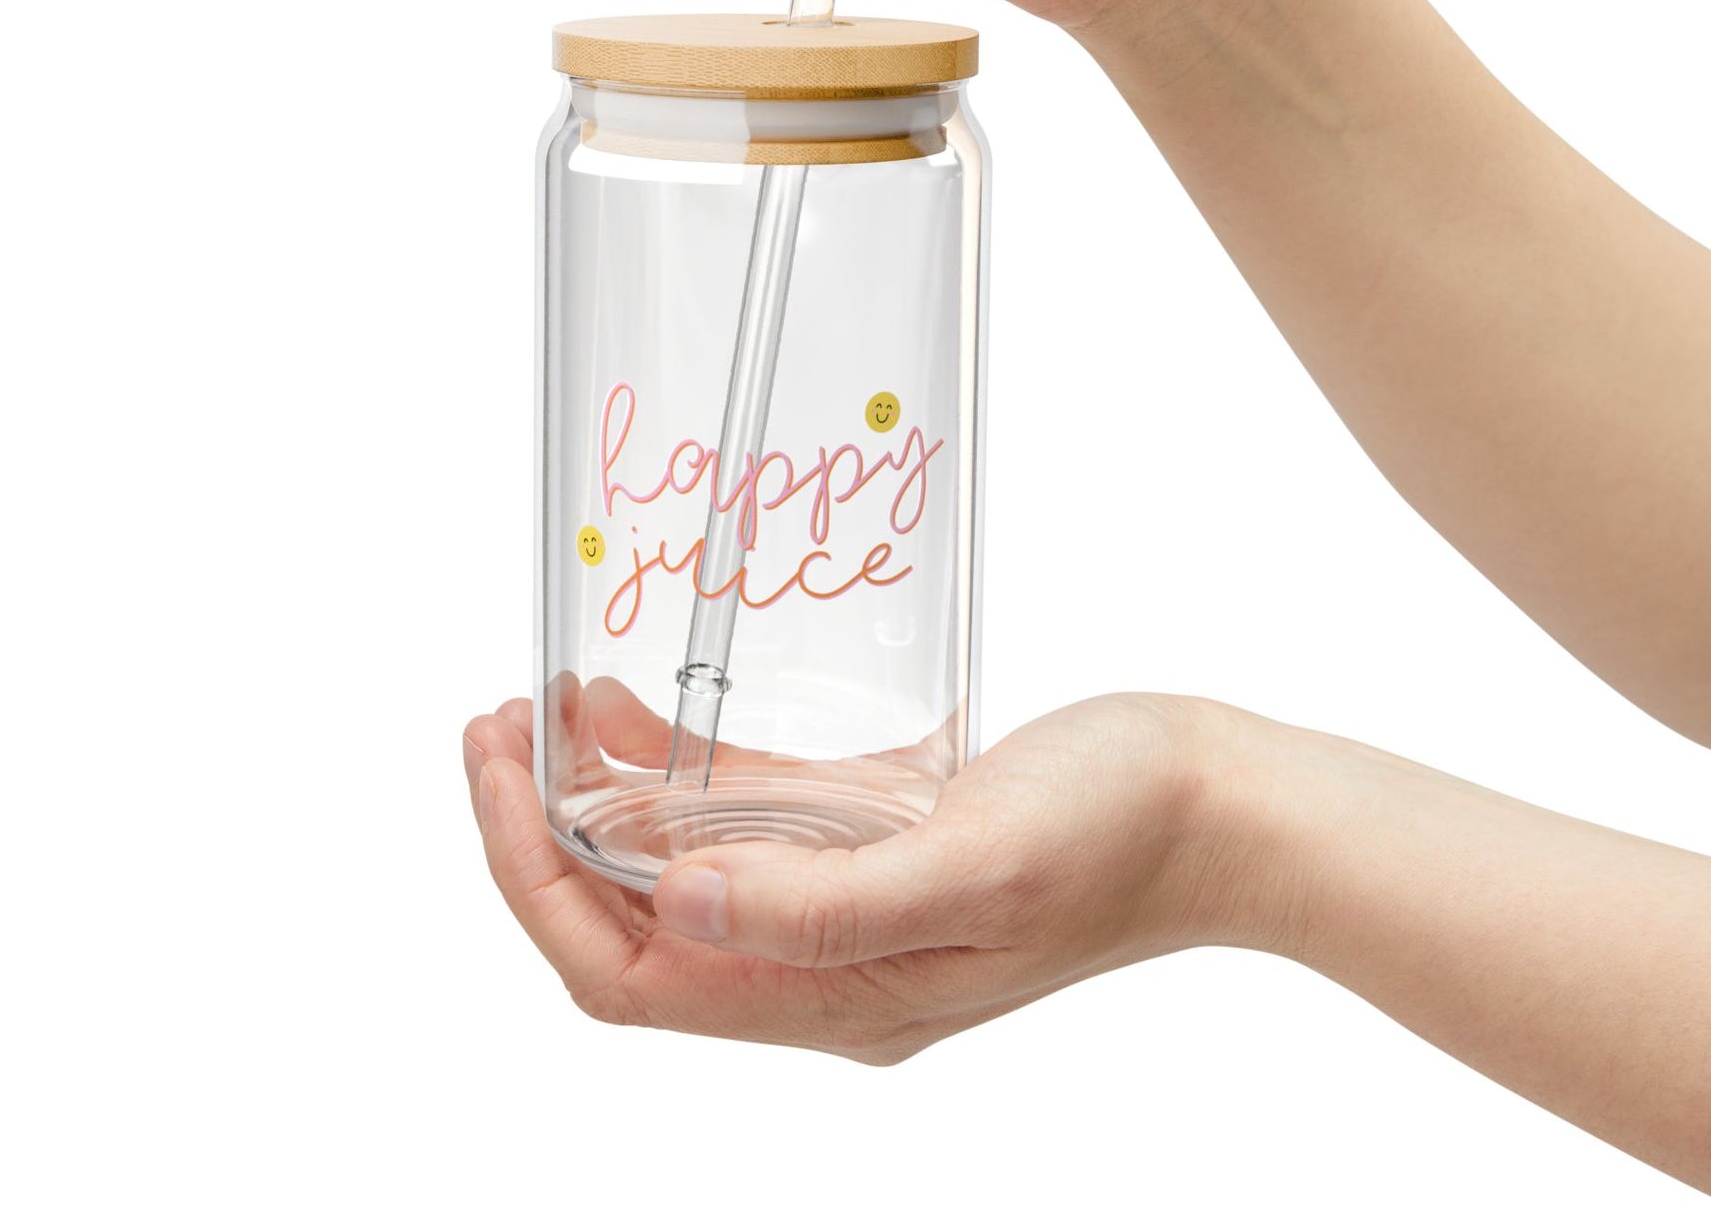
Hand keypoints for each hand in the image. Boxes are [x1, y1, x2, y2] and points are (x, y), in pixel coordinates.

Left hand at [463, 692, 1253, 1062]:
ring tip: (536, 710)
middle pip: (628, 926)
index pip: (626, 974)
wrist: (1218, 803)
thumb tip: (669, 905)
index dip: (535, 883)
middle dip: (538, 836)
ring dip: (593, 801)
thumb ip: (821, 905)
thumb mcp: (971, 867)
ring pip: (672, 873)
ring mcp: (843, 903)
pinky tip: (632, 711)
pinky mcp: (871, 841)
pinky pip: (739, 823)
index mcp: (831, 999)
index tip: (495, 773)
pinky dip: (670, 774)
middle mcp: (820, 965)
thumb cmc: (1116, 834)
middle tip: (492, 728)